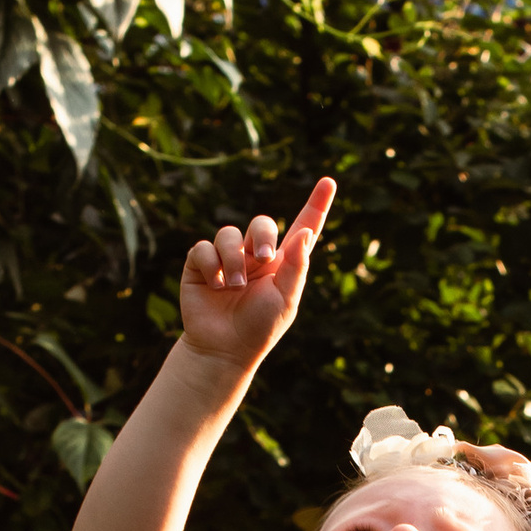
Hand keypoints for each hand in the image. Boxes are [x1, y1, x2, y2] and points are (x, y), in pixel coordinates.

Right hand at [177, 177, 335, 376]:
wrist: (223, 348)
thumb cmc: (259, 328)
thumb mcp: (285, 300)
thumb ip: (295, 266)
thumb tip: (306, 232)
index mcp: (282, 263)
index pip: (302, 227)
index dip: (316, 205)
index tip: (329, 182)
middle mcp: (255, 256)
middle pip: (261, 223)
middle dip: (262, 235)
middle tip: (263, 258)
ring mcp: (227, 259)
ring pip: (229, 234)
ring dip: (234, 259)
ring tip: (235, 285)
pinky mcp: (201, 265)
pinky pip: (204, 248)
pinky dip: (211, 264)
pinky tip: (215, 285)